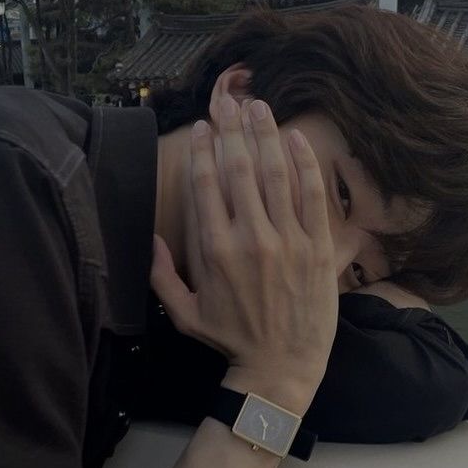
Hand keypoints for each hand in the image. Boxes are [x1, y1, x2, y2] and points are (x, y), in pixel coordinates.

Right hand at [150, 85, 338, 412]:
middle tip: (228, 101)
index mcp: (215, 250)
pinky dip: (303, 164)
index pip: (206, 185)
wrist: (281, 367)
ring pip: (275, 174)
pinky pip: (311, 195)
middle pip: (239, 169)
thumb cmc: (230, 340)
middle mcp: (250, 238)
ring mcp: (287, 240)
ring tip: (259, 106)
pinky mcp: (316, 247)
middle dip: (232, 129)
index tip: (200, 127)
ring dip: (265, 135)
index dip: (201, 150)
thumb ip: (162, 275)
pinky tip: (294, 139)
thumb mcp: (183, 313)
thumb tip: (151, 239)